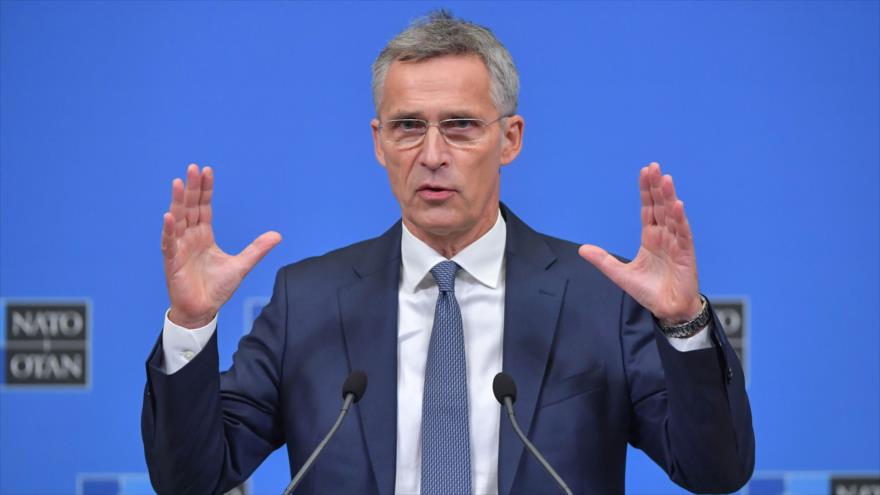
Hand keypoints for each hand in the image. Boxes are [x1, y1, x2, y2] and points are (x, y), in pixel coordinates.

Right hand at [161, 164, 281, 327]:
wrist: (203, 310)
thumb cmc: (217, 288)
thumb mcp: (241, 265)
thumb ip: (257, 249)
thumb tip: (278, 235)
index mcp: (204, 235)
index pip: (204, 207)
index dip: (205, 189)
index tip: (207, 171)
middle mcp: (190, 237)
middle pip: (190, 207)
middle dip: (191, 188)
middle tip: (193, 167)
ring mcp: (179, 247)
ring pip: (177, 219)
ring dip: (177, 201)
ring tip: (178, 182)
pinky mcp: (172, 261)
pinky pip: (169, 242)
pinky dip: (169, 229)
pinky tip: (169, 215)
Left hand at [578, 162, 701, 323]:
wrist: (667, 310)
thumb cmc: (649, 291)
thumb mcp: (621, 274)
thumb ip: (603, 261)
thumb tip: (581, 249)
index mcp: (650, 237)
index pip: (648, 209)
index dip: (646, 191)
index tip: (644, 171)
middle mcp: (664, 236)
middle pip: (660, 206)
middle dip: (656, 187)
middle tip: (653, 167)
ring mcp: (676, 243)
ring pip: (672, 215)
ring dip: (669, 197)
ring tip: (665, 179)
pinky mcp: (685, 254)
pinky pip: (683, 233)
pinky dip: (680, 219)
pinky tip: (677, 205)